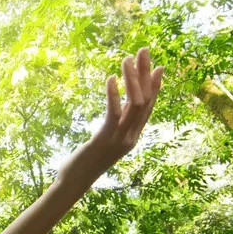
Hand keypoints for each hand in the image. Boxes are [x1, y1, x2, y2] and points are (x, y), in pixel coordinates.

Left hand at [60, 47, 163, 181]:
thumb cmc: (86, 161)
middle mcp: (131, 137)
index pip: (149, 107)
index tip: (159, 66)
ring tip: (126, 59)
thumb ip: (114, 126)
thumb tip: (118, 111)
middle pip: (145, 100)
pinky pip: (114, 113)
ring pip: (134, 104)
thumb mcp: (105, 140)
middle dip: (145, 74)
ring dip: (132, 79)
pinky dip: (113, 94)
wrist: (74, 182)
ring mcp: (119, 139)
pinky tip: (110, 78)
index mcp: (133, 136)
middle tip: (144, 50)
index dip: (155, 86)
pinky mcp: (104, 139)